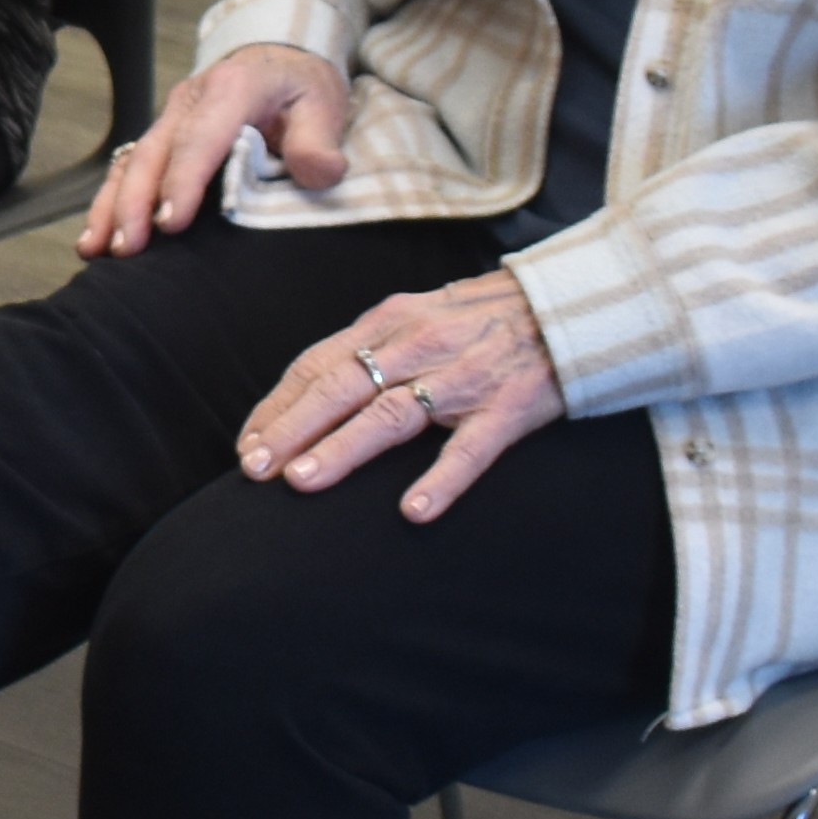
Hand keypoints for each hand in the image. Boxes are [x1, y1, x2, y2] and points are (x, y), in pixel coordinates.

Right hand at [78, 45, 350, 258]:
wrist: (277, 59)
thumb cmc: (299, 88)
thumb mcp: (323, 104)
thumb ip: (320, 140)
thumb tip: (320, 173)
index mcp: (231, 89)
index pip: (200, 139)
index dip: (182, 181)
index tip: (171, 222)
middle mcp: (190, 101)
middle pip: (154, 153)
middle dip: (134, 202)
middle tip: (126, 248)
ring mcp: (169, 118)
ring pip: (132, 162)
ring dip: (112, 206)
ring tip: (97, 250)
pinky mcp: (161, 136)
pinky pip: (129, 168)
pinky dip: (110, 201)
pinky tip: (97, 237)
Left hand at [239, 270, 567, 520]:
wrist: (571, 306)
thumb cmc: (482, 319)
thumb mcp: (417, 317)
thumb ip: (368, 349)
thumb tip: (307, 393)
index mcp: (388, 323)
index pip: (317, 366)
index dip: (278, 406)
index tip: (246, 445)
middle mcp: (418, 345)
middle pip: (341, 388)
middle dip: (292, 429)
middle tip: (255, 468)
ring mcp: (464, 378)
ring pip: (392, 415)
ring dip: (343, 448)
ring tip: (303, 481)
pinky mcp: (510, 408)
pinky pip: (470, 448)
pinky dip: (441, 480)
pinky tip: (413, 512)